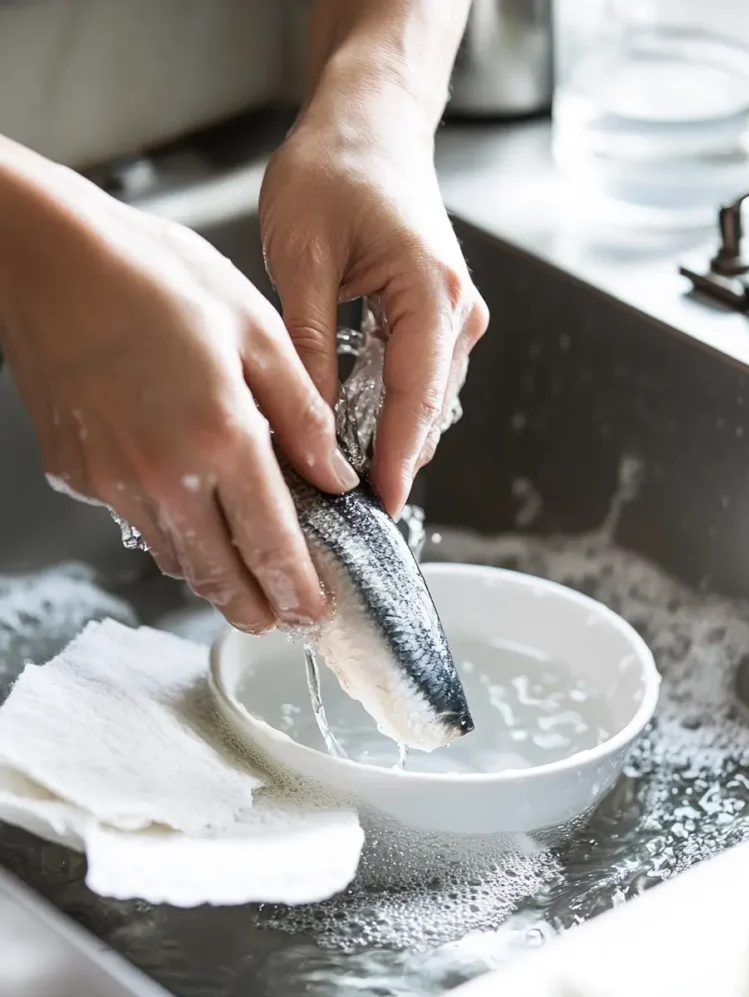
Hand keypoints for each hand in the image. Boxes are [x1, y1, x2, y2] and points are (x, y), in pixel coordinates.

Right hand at [0, 147, 358, 632]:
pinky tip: (184, 511)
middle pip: (219, 574)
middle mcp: (164, 475)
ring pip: (174, 557)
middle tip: (279, 620)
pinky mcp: (76, 474)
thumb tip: (334, 476)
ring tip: (240, 579)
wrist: (48, 257)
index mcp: (222, 437)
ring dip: (212, 576)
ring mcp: (113, 481)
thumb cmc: (153, 276)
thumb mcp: (257, 331)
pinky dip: (166, 531)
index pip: (273, 543)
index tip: (313, 611)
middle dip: (255, 607)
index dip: (298, 589)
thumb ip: (303, 415)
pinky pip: (133, 521)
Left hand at [259, 87, 488, 515]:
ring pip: (425, 400)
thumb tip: (313, 424)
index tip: (378, 509)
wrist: (369, 122)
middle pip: (427, 409)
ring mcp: (455, 313)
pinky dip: (389, 409)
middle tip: (338, 504)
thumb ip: (311, 346)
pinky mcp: (441, 316)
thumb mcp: (302, 258)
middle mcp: (457, 308)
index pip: (416, 397)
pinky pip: (420, 379)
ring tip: (339, 477)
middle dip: (389, 459)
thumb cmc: (333, 170)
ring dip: (388, 437)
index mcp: (430, 291)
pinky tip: (353, 430)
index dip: (396, 460)